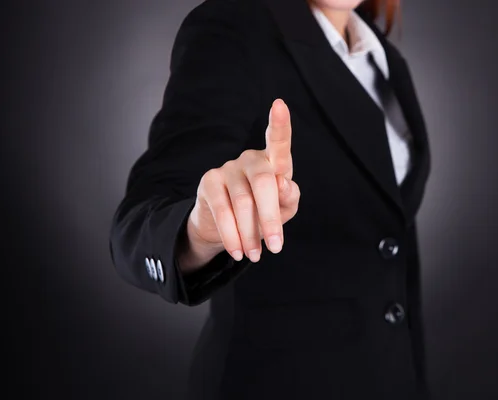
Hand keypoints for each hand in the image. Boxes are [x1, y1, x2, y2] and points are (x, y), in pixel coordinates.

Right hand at [180, 99, 300, 271]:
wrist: (229, 230)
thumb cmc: (263, 214)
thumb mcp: (283, 209)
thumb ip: (288, 197)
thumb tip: (284, 184)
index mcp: (275, 163)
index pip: (279, 142)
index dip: (279, 124)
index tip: (280, 105)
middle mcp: (251, 159)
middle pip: (264, 183)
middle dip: (271, 219)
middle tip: (275, 248)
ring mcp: (228, 167)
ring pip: (243, 203)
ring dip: (250, 234)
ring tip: (255, 256)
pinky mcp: (210, 182)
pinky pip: (222, 210)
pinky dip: (232, 235)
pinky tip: (238, 251)